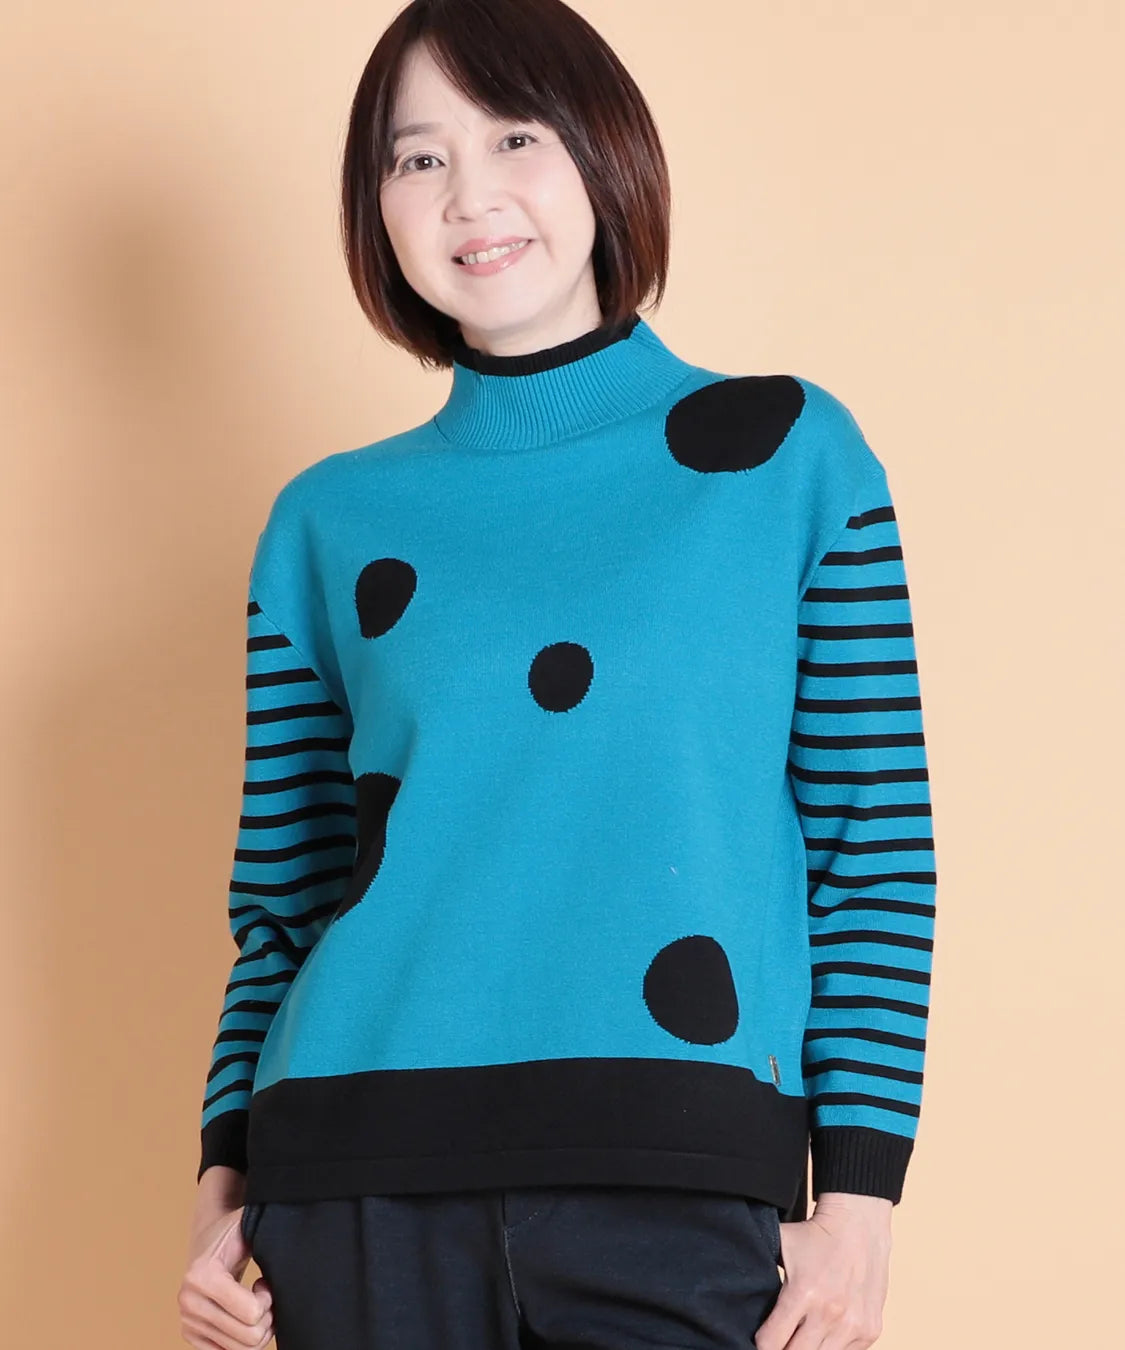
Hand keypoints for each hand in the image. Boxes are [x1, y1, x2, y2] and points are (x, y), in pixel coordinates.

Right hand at [178, 1204, 273, 1347]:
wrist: (208, 1242)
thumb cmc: (235, 1234)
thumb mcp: (250, 1226)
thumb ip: (268, 1231)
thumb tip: (291, 1239)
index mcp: (202, 1275)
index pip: (252, 1313)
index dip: (269, 1300)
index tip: (264, 1283)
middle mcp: (189, 1301)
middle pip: (249, 1336)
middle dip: (267, 1318)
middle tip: (265, 1297)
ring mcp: (187, 1321)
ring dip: (257, 1330)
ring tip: (255, 1306)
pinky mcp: (190, 1334)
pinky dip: (243, 1340)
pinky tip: (243, 1317)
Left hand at [754, 1193, 891, 1348]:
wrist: (858, 1224)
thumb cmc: (814, 1236)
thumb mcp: (779, 1244)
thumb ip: (758, 1269)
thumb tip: (733, 1288)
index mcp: (803, 1293)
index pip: (772, 1343)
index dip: (761, 1343)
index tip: (761, 1337)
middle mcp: (830, 1314)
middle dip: (783, 1349)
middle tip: (780, 1338)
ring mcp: (853, 1325)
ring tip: (800, 1336)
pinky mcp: (870, 1330)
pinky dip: (831, 1348)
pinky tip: (823, 1332)